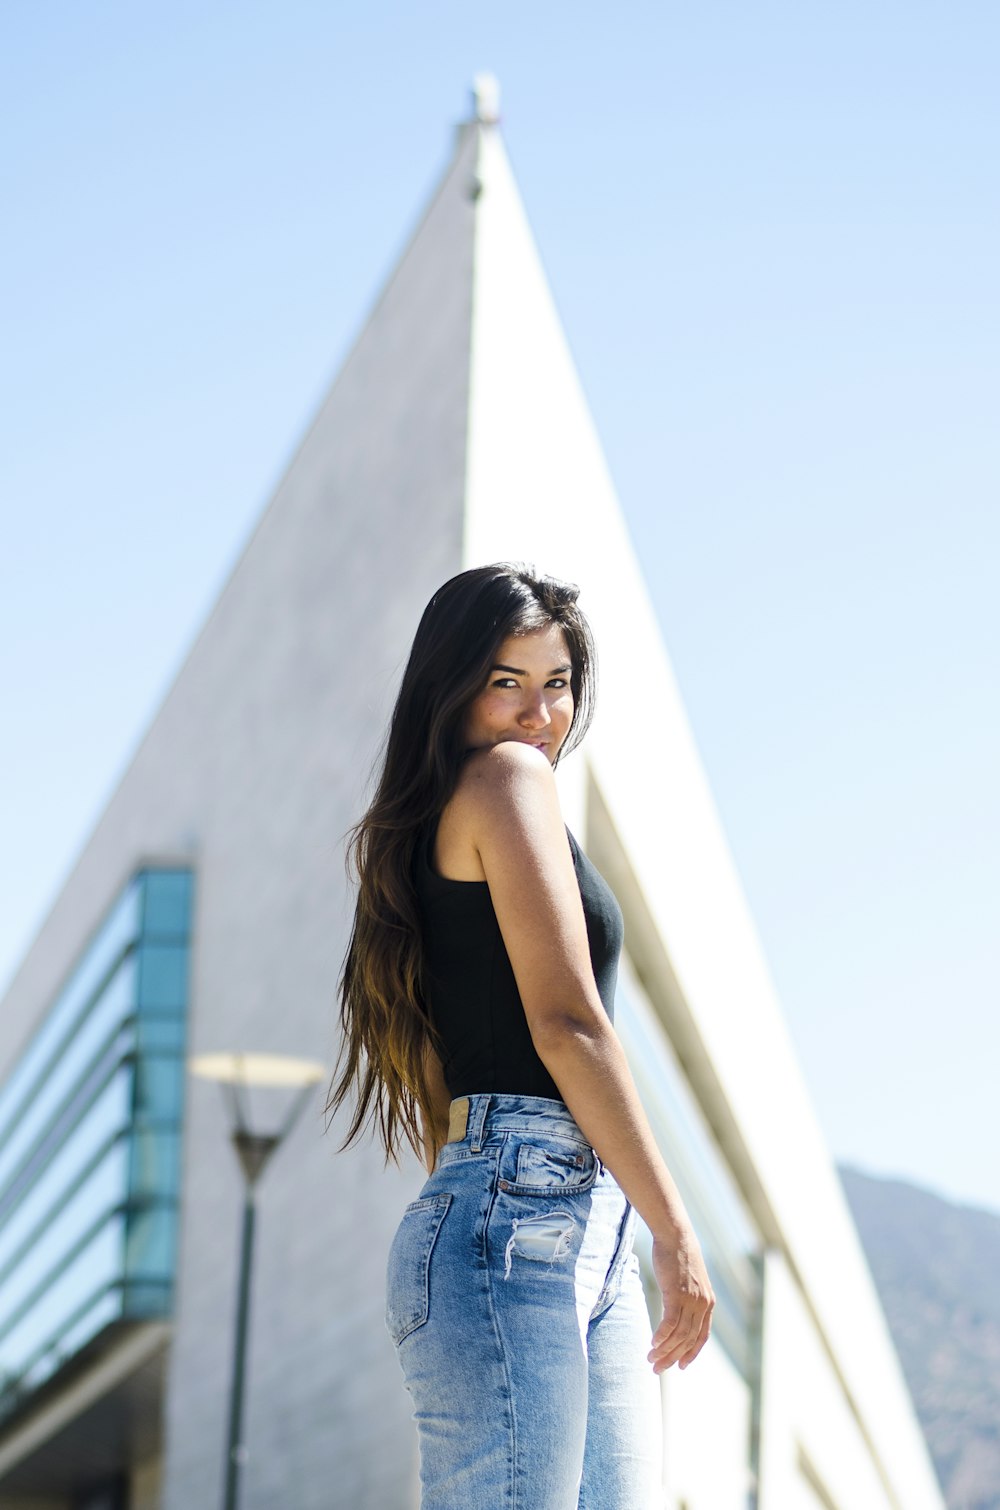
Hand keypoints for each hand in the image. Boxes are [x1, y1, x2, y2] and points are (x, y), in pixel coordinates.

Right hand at [646, 1228, 714, 1373]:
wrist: (675, 1235)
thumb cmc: (678, 1256)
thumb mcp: (690, 1281)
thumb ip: (688, 1298)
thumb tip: (677, 1310)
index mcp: (708, 1303)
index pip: (702, 1337)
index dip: (691, 1353)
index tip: (681, 1366)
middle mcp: (703, 1304)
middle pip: (688, 1340)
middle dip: (673, 1358)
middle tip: (658, 1369)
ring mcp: (691, 1299)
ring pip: (679, 1335)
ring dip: (664, 1351)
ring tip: (651, 1359)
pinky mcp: (677, 1294)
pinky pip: (670, 1323)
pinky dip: (661, 1336)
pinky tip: (653, 1344)